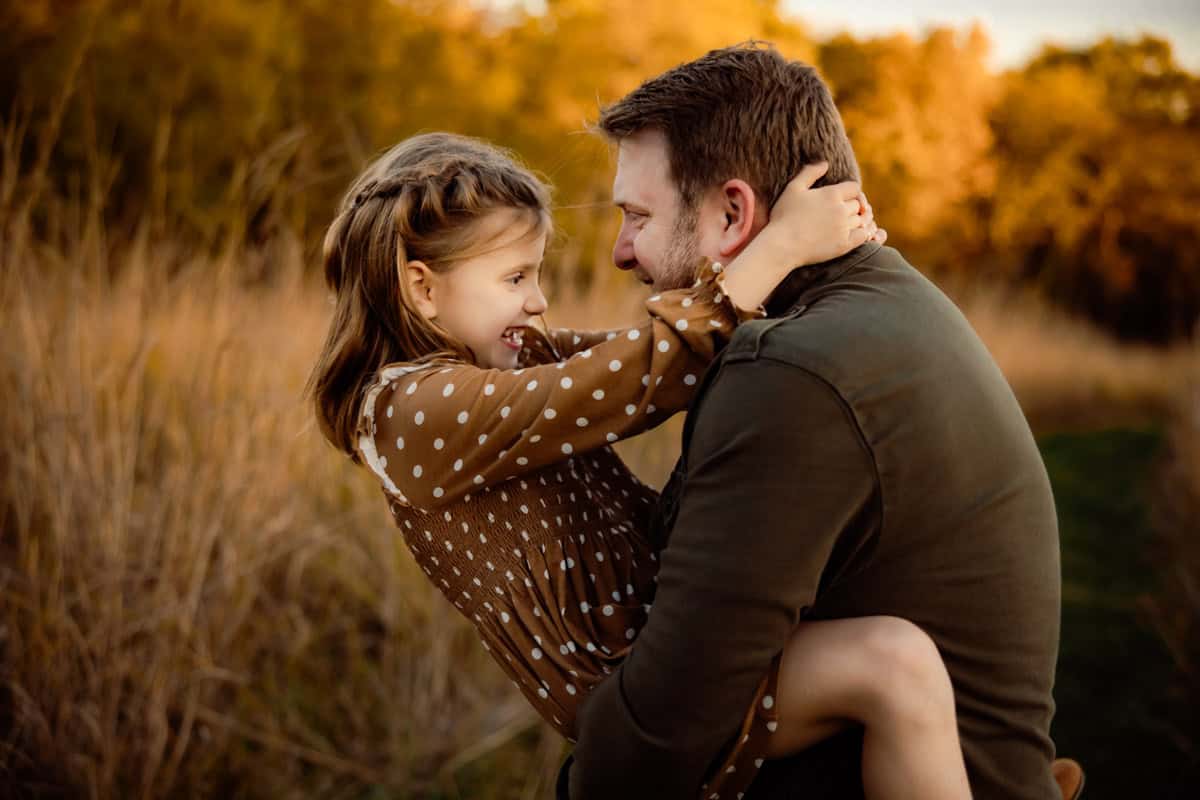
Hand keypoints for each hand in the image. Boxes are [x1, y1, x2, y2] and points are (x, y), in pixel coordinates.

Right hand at [763, 162, 884, 266]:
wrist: (782, 245)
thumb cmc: (784, 216)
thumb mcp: (793, 188)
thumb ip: (810, 173)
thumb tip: (825, 163)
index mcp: (831, 194)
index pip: (854, 188)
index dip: (850, 192)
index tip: (842, 198)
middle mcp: (841, 209)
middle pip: (857, 204)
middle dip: (851, 207)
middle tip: (841, 212)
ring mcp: (844, 228)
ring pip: (861, 220)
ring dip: (856, 220)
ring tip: (844, 224)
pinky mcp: (844, 244)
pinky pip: (863, 235)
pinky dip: (862, 233)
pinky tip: (851, 234)